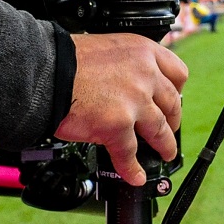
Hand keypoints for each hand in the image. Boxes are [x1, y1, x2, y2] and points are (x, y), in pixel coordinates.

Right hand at [57, 32, 188, 186]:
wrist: (46, 71)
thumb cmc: (66, 59)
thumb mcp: (108, 48)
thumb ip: (126, 64)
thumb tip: (128, 81)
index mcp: (142, 52)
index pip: (177, 73)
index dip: (177, 90)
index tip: (175, 98)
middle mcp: (144, 74)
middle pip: (172, 103)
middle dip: (173, 120)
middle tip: (170, 128)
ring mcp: (134, 101)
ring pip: (159, 130)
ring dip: (164, 145)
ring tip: (164, 153)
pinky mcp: (118, 125)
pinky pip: (130, 153)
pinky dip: (133, 168)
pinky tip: (135, 175)